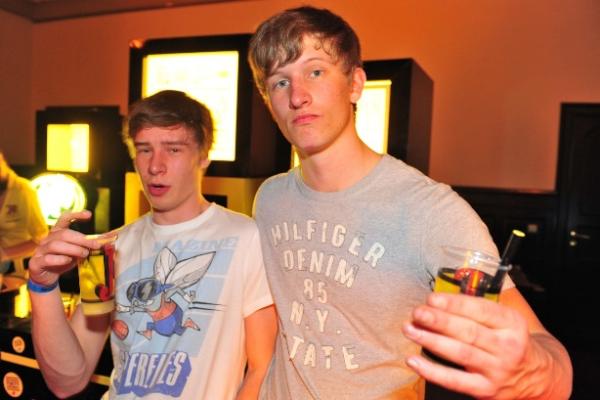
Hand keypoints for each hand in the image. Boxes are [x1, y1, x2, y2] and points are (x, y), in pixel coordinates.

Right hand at [28, 210, 100, 286]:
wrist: (46, 277)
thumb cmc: (62, 261)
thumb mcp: (76, 252)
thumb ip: (85, 246)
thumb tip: (102, 242)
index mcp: (57, 233)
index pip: (64, 219)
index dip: (75, 215)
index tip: (89, 214)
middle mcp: (47, 239)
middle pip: (64, 234)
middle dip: (82, 239)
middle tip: (95, 246)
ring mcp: (40, 250)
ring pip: (56, 245)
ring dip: (73, 249)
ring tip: (84, 254)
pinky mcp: (36, 262)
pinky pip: (48, 258)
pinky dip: (60, 259)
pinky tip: (68, 260)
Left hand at [402, 292, 555, 398]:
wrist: (538, 375)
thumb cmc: (511, 340)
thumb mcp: (506, 320)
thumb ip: (477, 309)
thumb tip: (437, 301)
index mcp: (512, 323)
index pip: (482, 310)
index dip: (454, 304)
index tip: (432, 299)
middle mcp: (507, 346)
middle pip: (469, 332)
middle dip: (439, 321)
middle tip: (418, 313)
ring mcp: (497, 370)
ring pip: (460, 354)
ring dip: (431, 340)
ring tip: (410, 330)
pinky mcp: (486, 390)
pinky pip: (455, 381)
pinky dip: (432, 371)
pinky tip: (414, 361)